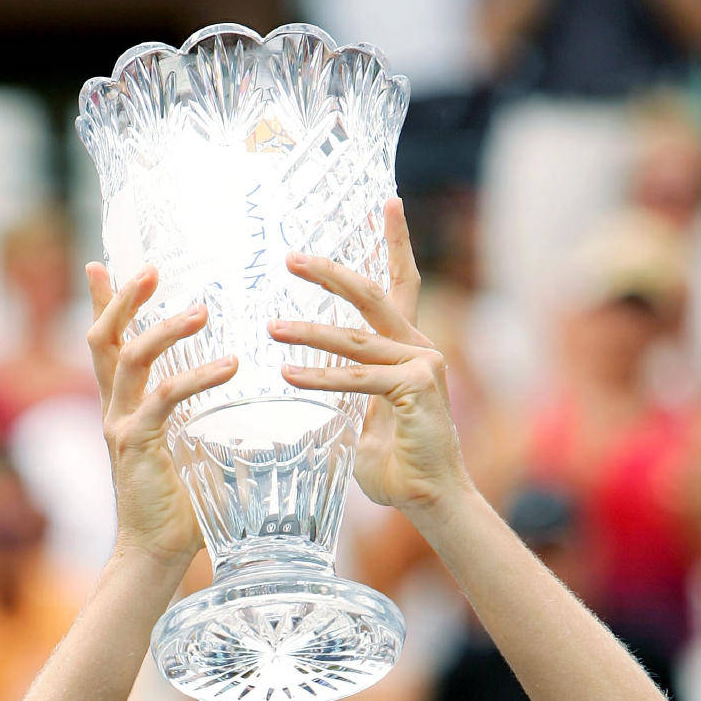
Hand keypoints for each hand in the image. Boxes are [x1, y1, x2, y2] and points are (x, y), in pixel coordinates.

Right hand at [86, 264, 237, 566]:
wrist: (158, 553)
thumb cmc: (183, 508)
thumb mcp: (197, 451)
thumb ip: (210, 422)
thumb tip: (255, 403)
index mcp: (123, 408)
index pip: (106, 345)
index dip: (101, 304)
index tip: (100, 263)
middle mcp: (114, 411)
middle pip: (103, 340)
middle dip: (121, 299)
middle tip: (150, 267)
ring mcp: (120, 427)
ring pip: (129, 360)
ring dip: (163, 329)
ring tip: (201, 310)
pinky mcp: (135, 446)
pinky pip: (162, 400)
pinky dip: (195, 379)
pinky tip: (230, 367)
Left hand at [268, 199, 469, 515]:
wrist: (429, 498)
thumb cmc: (396, 466)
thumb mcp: (365, 419)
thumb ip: (349, 394)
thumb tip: (312, 386)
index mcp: (410, 349)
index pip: (403, 285)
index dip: (396, 242)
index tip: (387, 202)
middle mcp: (421, 348)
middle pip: (373, 296)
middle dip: (331, 274)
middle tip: (290, 259)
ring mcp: (423, 364)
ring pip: (355, 340)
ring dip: (308, 333)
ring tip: (271, 330)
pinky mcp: (417, 387)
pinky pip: (358, 378)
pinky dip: (321, 377)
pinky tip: (289, 374)